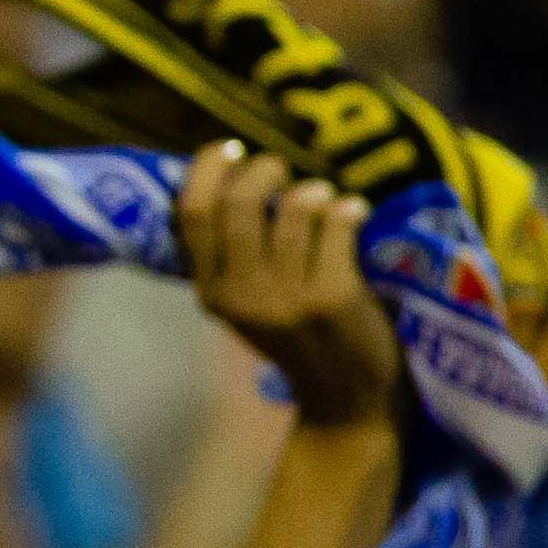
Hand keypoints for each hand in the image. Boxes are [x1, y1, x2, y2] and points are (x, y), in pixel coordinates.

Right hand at [172, 146, 392, 433]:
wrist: (346, 398)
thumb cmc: (299, 338)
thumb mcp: (247, 304)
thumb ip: (234, 255)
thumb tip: (236, 178)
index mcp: (211, 293)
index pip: (192, 213)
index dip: (208, 168)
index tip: (231, 149)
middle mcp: (241, 295)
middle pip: (238, 204)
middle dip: (263, 171)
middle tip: (281, 168)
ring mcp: (287, 297)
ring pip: (291, 209)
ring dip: (312, 191)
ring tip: (324, 196)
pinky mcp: (332, 296)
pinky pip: (335, 224)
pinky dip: (347, 209)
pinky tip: (356, 212)